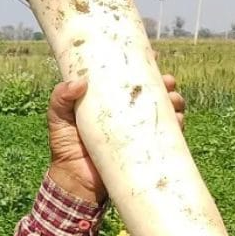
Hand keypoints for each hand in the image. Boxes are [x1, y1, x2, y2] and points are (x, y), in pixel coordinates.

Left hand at [46, 74, 185, 203]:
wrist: (74, 180)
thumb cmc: (64, 144)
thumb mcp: (57, 116)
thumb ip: (60, 97)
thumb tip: (80, 82)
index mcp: (107, 99)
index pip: (127, 77)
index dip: (142, 64)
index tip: (153, 55)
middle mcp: (126, 112)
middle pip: (153, 92)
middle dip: (165, 83)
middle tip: (167, 81)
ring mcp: (138, 130)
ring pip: (165, 110)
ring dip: (174, 101)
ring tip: (173, 99)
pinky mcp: (146, 149)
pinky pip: (169, 136)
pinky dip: (176, 126)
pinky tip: (177, 120)